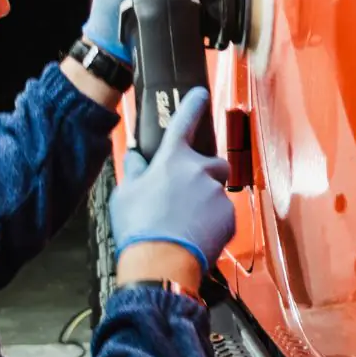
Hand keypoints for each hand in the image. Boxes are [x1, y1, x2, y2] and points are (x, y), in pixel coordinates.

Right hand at [109, 87, 234, 272]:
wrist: (162, 263)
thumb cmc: (139, 228)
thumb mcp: (125, 194)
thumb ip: (135, 170)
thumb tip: (135, 156)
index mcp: (172, 160)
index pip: (184, 123)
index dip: (193, 105)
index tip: (201, 94)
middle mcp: (199, 171)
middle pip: (213, 163)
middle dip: (207, 172)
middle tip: (189, 193)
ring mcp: (217, 193)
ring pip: (217, 191)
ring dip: (207, 201)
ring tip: (187, 222)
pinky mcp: (230, 215)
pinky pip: (224, 214)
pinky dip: (213, 221)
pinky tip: (196, 235)